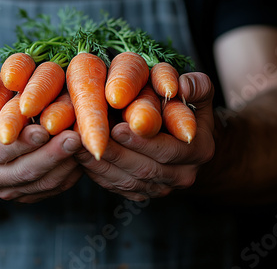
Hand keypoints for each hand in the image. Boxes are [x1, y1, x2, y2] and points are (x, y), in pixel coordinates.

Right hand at [0, 68, 82, 202]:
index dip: (23, 141)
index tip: (44, 130)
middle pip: (24, 171)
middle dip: (52, 154)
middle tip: (75, 137)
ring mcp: (7, 191)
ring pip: (43, 183)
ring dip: (66, 165)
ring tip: (84, 144)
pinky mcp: (28, 195)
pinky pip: (54, 188)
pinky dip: (71, 173)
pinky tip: (83, 155)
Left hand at [75, 72, 215, 200]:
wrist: (188, 139)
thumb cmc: (188, 108)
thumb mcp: (199, 92)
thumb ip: (196, 85)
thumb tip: (181, 86)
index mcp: (199, 150)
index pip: (167, 150)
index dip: (140, 141)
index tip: (117, 128)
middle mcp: (183, 175)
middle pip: (144, 170)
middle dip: (114, 154)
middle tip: (90, 139)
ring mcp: (162, 187)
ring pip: (127, 182)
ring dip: (99, 166)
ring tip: (77, 146)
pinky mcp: (143, 193)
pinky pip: (117, 187)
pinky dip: (96, 173)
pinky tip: (79, 157)